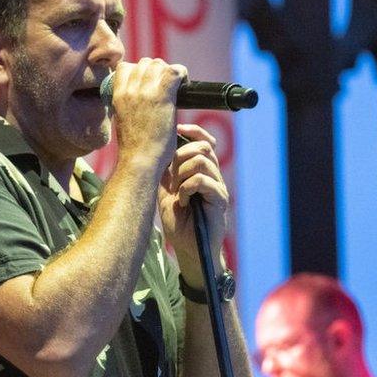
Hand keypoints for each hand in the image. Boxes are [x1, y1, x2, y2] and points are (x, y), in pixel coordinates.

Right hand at [111, 58, 186, 170]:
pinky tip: (184, 84)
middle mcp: (130, 89)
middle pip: (145, 63)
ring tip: (176, 87)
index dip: (139, 71)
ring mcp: (145, 91)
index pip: (125, 67)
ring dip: (169, 72)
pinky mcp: (162, 96)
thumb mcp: (123, 118)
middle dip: (157, 71)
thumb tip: (143, 95)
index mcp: (117, 94)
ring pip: (160, 64)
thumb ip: (130, 102)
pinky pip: (175, 71)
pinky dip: (182, 74)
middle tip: (165, 86)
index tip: (148, 82)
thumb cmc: (134, 146)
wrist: (140, 159)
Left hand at [157, 123, 228, 287]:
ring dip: (182, 174)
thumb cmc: (177, 220)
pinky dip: (187, 188)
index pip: (204, 141)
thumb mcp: (165, 190)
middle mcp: (212, 175)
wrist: (187, 247)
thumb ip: (165, 170)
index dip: (193, 131)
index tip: (178, 128)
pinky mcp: (220, 199)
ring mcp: (218, 186)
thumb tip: (157, 148)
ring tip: (176, 192)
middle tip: (170, 179)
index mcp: (201, 170)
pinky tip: (182, 201)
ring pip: (202, 162)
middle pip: (202, 148)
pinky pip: (203, 181)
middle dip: (181, 158)